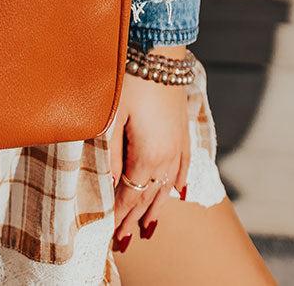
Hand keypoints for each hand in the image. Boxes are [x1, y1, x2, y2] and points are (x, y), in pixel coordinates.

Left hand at [109, 47, 190, 248]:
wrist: (159, 51)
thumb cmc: (129, 80)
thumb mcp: (113, 116)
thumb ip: (112, 154)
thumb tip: (111, 184)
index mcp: (148, 157)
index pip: (130, 197)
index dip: (118, 217)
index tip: (110, 235)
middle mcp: (168, 157)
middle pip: (149, 197)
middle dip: (134, 219)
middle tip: (124, 241)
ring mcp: (178, 144)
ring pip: (167, 186)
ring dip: (155, 208)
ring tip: (148, 229)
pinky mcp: (182, 130)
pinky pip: (183, 165)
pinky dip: (178, 182)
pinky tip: (177, 192)